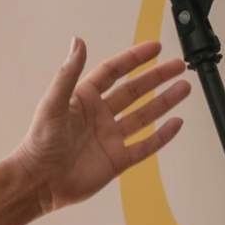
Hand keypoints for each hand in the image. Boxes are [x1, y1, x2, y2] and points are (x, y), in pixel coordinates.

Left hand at [15, 38, 190, 213]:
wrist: (40, 182)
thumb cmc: (40, 142)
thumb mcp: (53, 103)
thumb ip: (68, 73)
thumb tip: (78, 41)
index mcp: (84, 98)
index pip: (114, 72)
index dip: (134, 59)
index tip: (154, 48)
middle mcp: (100, 115)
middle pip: (135, 91)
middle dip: (157, 77)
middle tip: (178, 66)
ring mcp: (111, 137)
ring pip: (144, 115)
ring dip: (164, 101)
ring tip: (184, 88)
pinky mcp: (118, 160)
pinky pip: (145, 145)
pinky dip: (162, 136)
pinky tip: (176, 123)